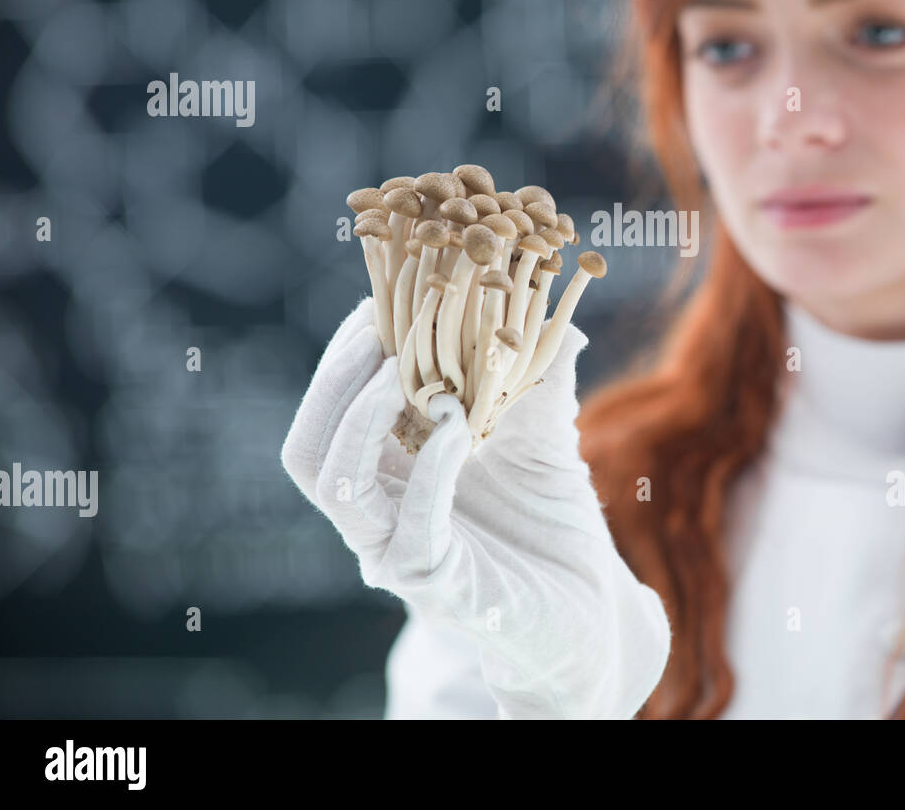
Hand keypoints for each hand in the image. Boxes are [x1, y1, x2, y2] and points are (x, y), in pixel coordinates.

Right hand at [281, 298, 670, 717]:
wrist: (592, 606)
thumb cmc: (554, 520)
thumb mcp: (545, 433)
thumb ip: (540, 375)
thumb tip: (559, 313)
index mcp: (390, 472)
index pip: (335, 409)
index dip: (347, 353)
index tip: (379, 299)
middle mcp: (380, 513)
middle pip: (311, 445)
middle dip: (335, 378)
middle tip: (377, 326)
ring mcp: (398, 552)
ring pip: (335, 485)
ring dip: (362, 417)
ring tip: (402, 369)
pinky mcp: (436, 584)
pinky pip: (410, 527)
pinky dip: (430, 469)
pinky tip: (458, 427)